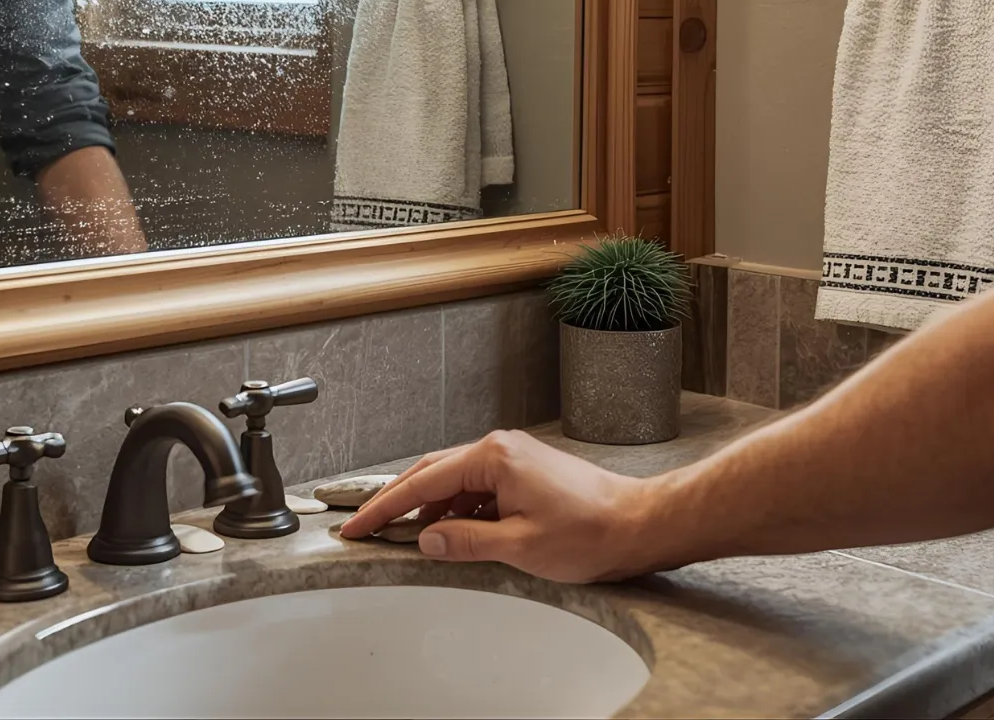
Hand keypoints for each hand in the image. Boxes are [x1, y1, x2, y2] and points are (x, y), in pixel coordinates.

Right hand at [339, 431, 662, 582]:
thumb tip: (426, 539)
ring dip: (430, 509)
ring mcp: (513, 458)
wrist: (637, 523)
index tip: (356, 527)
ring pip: (454, 481)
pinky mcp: (524, 471)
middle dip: (398, 502)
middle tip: (367, 528)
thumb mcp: (518, 545)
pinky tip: (451, 533)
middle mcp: (500, 448)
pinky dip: (457, 509)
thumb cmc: (589, 532)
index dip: (385, 508)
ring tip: (406, 537)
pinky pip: (477, 488)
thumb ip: (465, 541)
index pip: (423, 483)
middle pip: (432, 473)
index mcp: (493, 458)